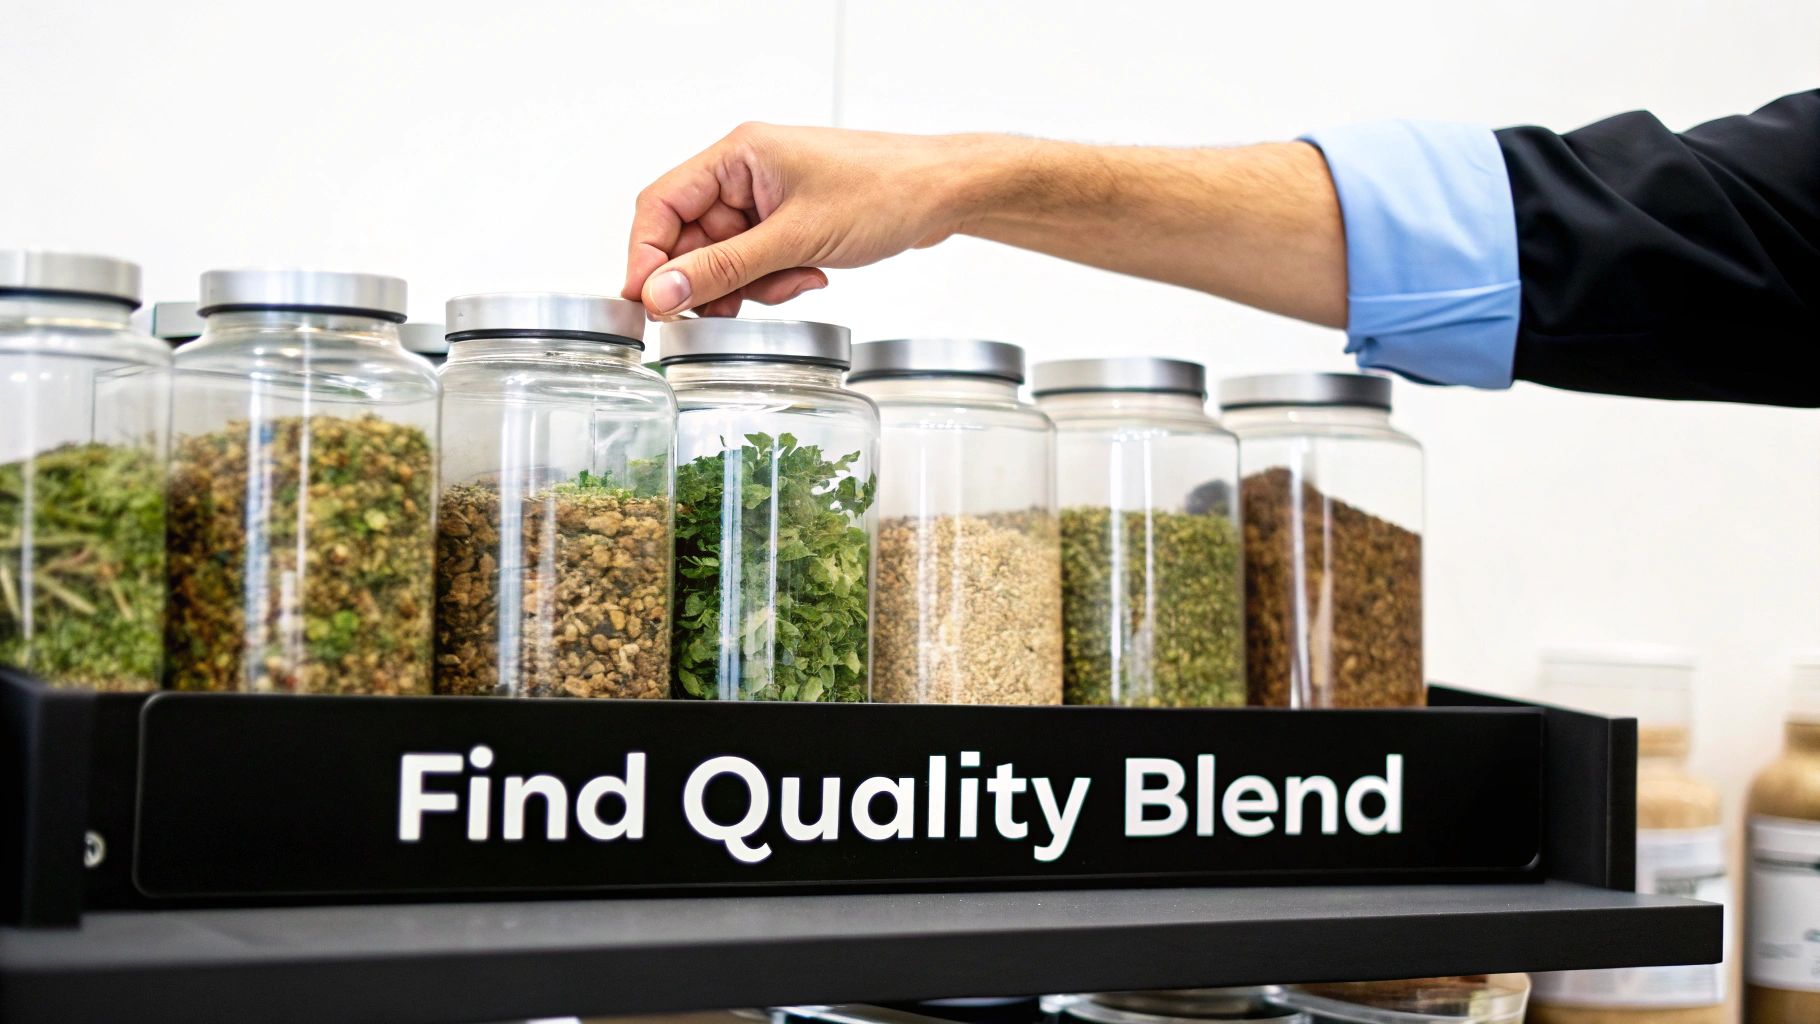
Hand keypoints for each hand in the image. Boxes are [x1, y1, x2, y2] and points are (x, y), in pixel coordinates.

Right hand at [623, 124, 1005, 316]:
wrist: (943, 194)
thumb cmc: (884, 192)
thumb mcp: (796, 238)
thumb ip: (725, 268)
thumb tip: (661, 291)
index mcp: (737, 156)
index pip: (661, 205)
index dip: (646, 258)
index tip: (647, 305)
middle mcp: (744, 174)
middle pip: (690, 238)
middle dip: (712, 279)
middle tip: (727, 311)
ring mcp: (766, 199)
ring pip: (725, 258)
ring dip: (750, 285)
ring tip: (793, 283)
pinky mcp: (788, 222)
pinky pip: (757, 263)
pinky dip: (775, 281)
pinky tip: (810, 277)